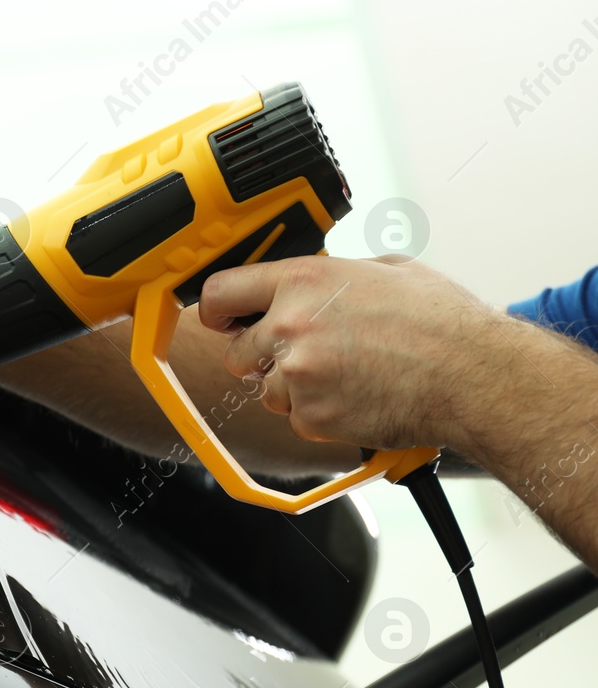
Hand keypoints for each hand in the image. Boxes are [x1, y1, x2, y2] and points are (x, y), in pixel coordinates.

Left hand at [198, 254, 505, 450]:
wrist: (472, 374)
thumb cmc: (439, 322)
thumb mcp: (382, 270)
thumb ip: (330, 276)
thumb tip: (309, 282)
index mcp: (302, 282)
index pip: (220, 293)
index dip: (215, 310)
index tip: (220, 319)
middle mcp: (290, 326)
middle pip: (237, 352)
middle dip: (263, 356)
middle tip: (307, 355)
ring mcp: (298, 374)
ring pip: (269, 389)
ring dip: (296, 388)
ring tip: (348, 374)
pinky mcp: (311, 416)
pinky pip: (296, 418)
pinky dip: (321, 413)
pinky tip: (357, 396)